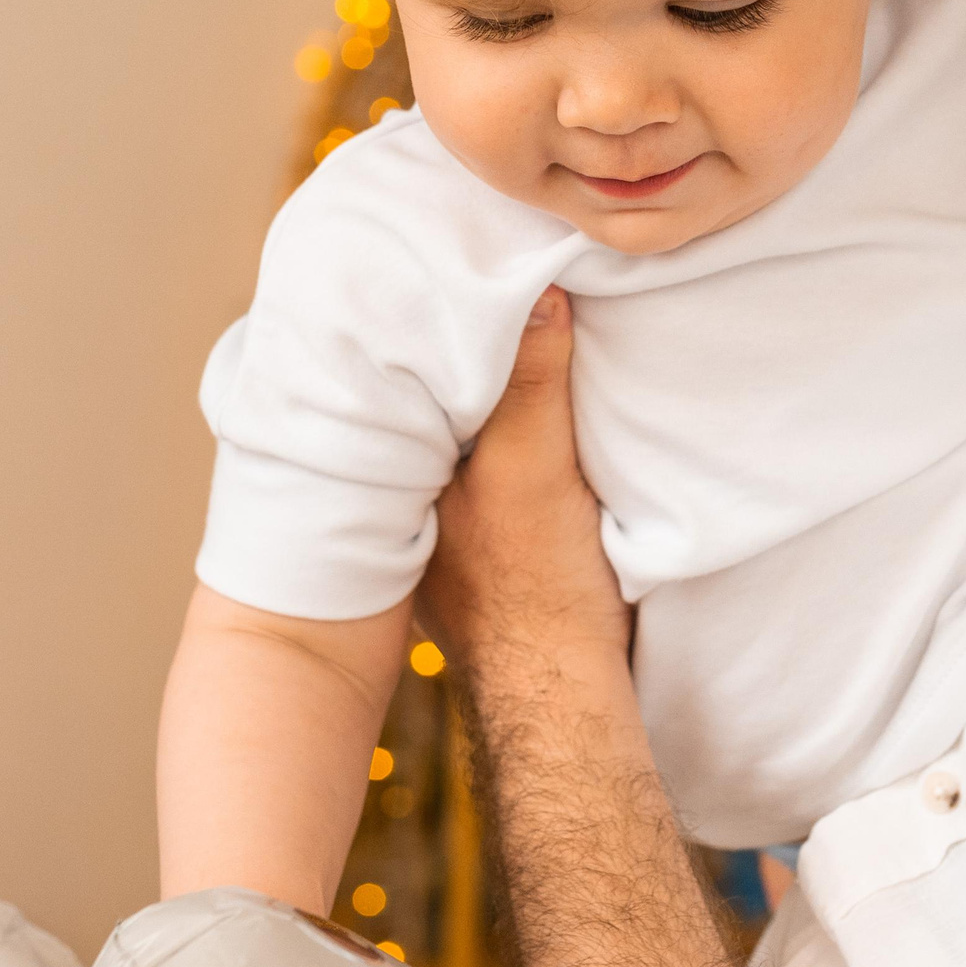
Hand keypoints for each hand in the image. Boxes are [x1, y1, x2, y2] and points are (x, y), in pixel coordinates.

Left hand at [419, 288, 631, 690]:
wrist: (564, 691)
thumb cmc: (536, 586)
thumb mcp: (533, 468)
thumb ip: (531, 384)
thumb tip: (539, 291)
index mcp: (402, 468)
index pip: (412, 373)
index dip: (439, 326)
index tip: (467, 275)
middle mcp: (413, 494)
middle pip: (438, 401)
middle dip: (462, 358)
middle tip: (497, 292)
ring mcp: (449, 527)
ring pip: (467, 439)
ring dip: (493, 404)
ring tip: (527, 342)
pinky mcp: (490, 549)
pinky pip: (496, 473)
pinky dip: (516, 444)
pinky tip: (546, 422)